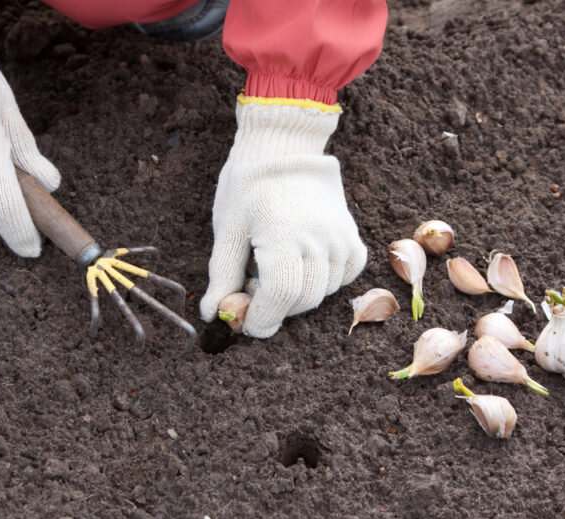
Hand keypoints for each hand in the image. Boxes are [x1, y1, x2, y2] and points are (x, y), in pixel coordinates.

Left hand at [200, 98, 366, 337]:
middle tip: (253, 293)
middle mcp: (319, 239)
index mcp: (283, 236)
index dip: (261, 319)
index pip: (279, 297)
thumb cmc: (249, 186)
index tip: (246, 326)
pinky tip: (302, 266)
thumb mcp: (227, 229)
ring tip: (274, 271)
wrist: (283, 146)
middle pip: (301, 300)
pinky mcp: (352, 237)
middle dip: (275, 309)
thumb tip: (212, 314)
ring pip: (322, 292)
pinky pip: (344, 276)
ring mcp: (340, 238)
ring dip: (297, 295)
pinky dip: (323, 282)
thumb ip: (222, 274)